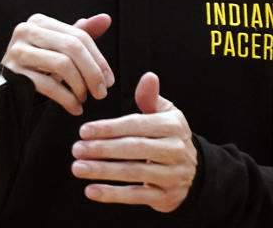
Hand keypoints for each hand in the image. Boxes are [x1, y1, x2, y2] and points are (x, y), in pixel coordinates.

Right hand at [1, 13, 114, 114]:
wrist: (7, 90)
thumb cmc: (38, 68)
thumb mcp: (60, 50)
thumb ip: (80, 35)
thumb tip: (106, 19)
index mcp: (39, 22)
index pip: (79, 36)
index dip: (98, 59)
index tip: (109, 80)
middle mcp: (25, 31)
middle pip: (72, 47)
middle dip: (92, 72)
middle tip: (101, 93)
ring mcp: (17, 51)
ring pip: (62, 64)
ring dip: (80, 86)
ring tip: (84, 99)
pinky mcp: (13, 73)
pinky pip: (48, 85)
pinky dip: (67, 99)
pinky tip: (74, 108)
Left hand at [71, 72, 197, 212]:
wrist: (195, 173)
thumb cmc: (171, 138)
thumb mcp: (166, 114)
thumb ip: (151, 97)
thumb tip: (149, 77)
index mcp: (172, 126)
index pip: (136, 125)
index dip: (109, 128)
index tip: (84, 130)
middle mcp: (174, 150)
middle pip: (133, 149)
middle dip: (102, 149)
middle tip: (77, 149)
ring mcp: (171, 175)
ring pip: (132, 173)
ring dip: (102, 171)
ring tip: (78, 167)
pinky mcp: (165, 196)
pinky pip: (136, 195)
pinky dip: (112, 194)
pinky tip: (91, 191)